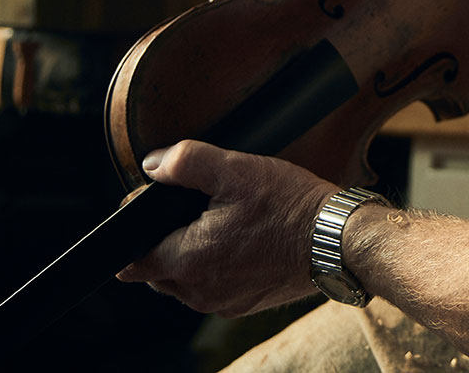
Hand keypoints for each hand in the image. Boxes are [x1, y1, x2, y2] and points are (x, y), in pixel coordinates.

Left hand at [117, 141, 333, 316]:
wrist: (337, 241)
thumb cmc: (290, 206)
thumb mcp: (237, 169)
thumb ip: (187, 162)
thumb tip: (153, 164)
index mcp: (188, 260)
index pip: (132, 261)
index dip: (132, 233)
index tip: (147, 210)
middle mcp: (199, 291)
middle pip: (157, 271)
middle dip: (162, 243)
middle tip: (189, 210)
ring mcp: (223, 303)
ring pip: (185, 282)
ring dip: (190, 256)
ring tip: (217, 224)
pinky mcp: (244, 305)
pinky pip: (213, 288)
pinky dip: (216, 267)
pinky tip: (239, 242)